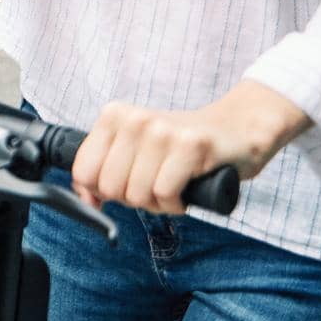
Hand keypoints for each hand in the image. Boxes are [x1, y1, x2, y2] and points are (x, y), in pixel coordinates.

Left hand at [72, 81, 311, 214]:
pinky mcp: (191, 145)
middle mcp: (134, 118)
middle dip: (133, 199)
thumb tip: (84, 199)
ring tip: (174, 187)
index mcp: (114, 116)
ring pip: (138, 194)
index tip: (120, 192)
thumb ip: (105, 170)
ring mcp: (162, 130)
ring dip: (158, 204)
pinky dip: (176, 203)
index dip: (99, 193)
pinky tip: (186, 190)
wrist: (237, 127)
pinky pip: (165, 193)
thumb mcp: (135, 149)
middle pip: (111, 187)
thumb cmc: (182, 146)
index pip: (83, 170)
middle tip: (155, 188)